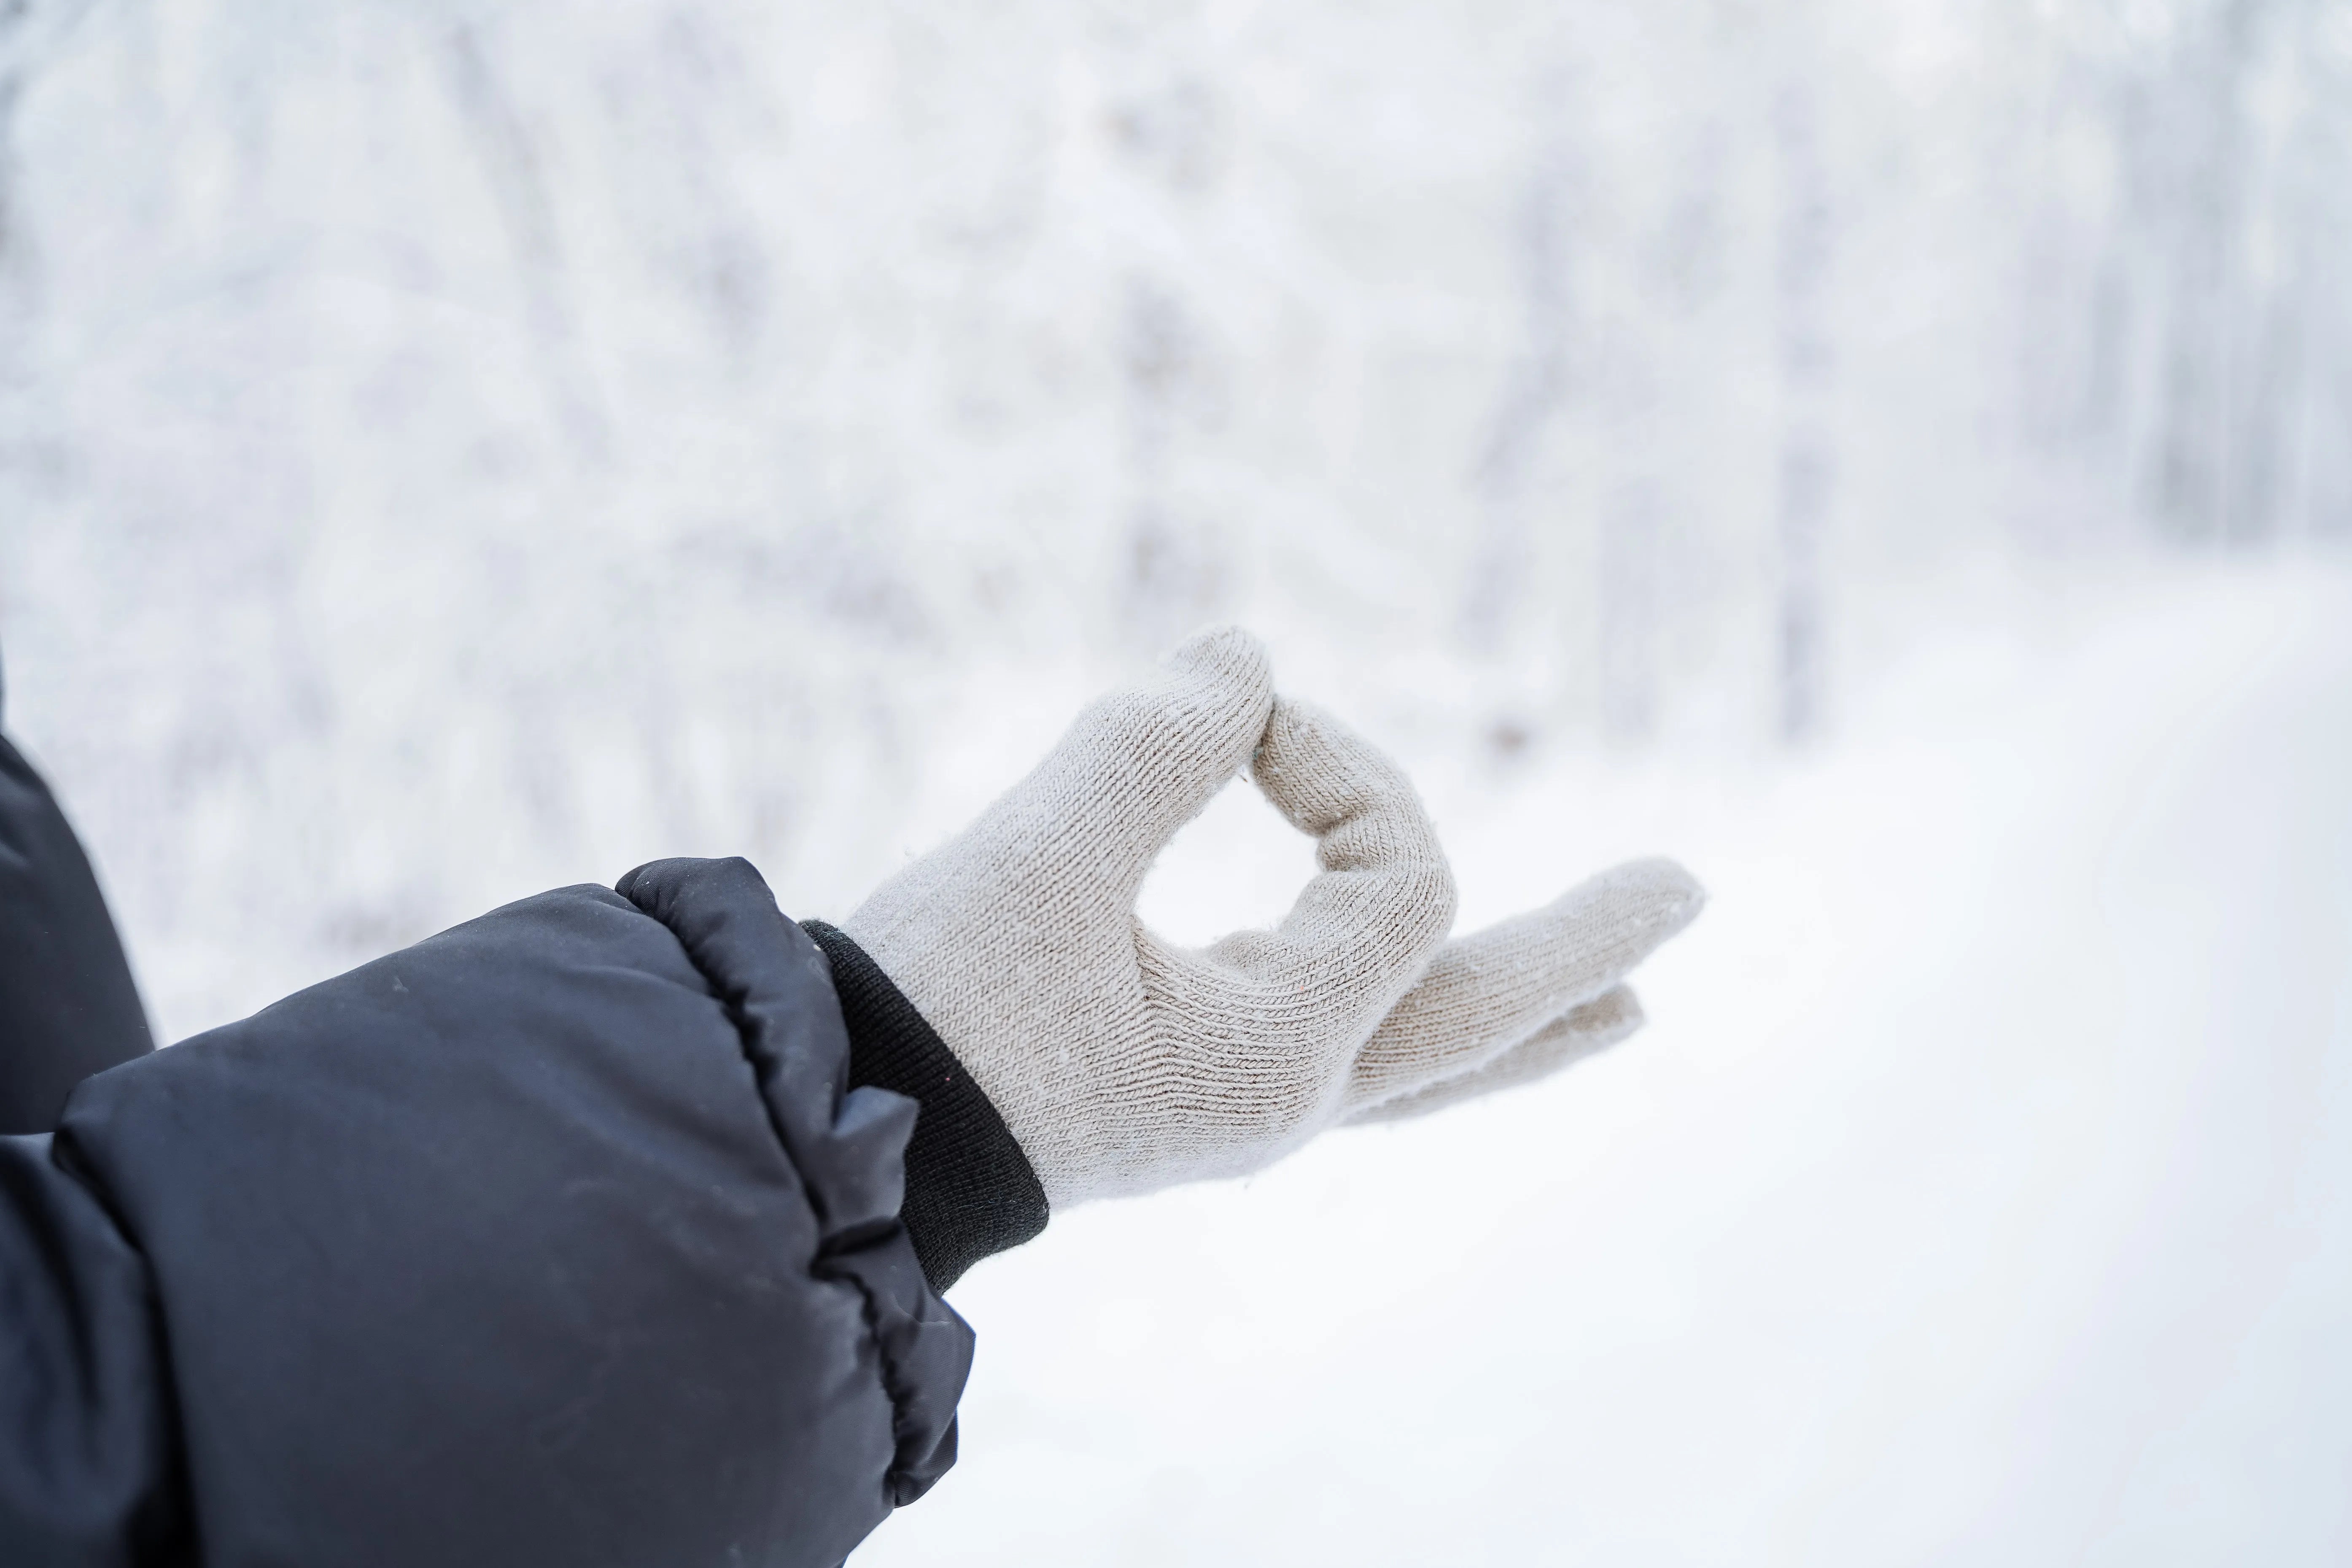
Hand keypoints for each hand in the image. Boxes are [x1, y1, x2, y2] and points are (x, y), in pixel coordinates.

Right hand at [843, 628, 1702, 1205]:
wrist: (838, 1128)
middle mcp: (1289, 1091)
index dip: (1342, 762)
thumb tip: (1252, 655)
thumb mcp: (1037, 858)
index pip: (1400, 870)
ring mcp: (1246, 1097)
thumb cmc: (933, 1005)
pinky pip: (1351, 1047)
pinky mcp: (1194, 1078)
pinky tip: (1439, 1011)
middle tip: (1691, 892)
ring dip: (1524, 1005)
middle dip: (1582, 948)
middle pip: (1480, 1018)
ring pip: (1426, 1052)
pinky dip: (1420, 1020)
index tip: (1234, 709)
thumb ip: (1153, 743)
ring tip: (1628, 1001)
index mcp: (1279, 1052)